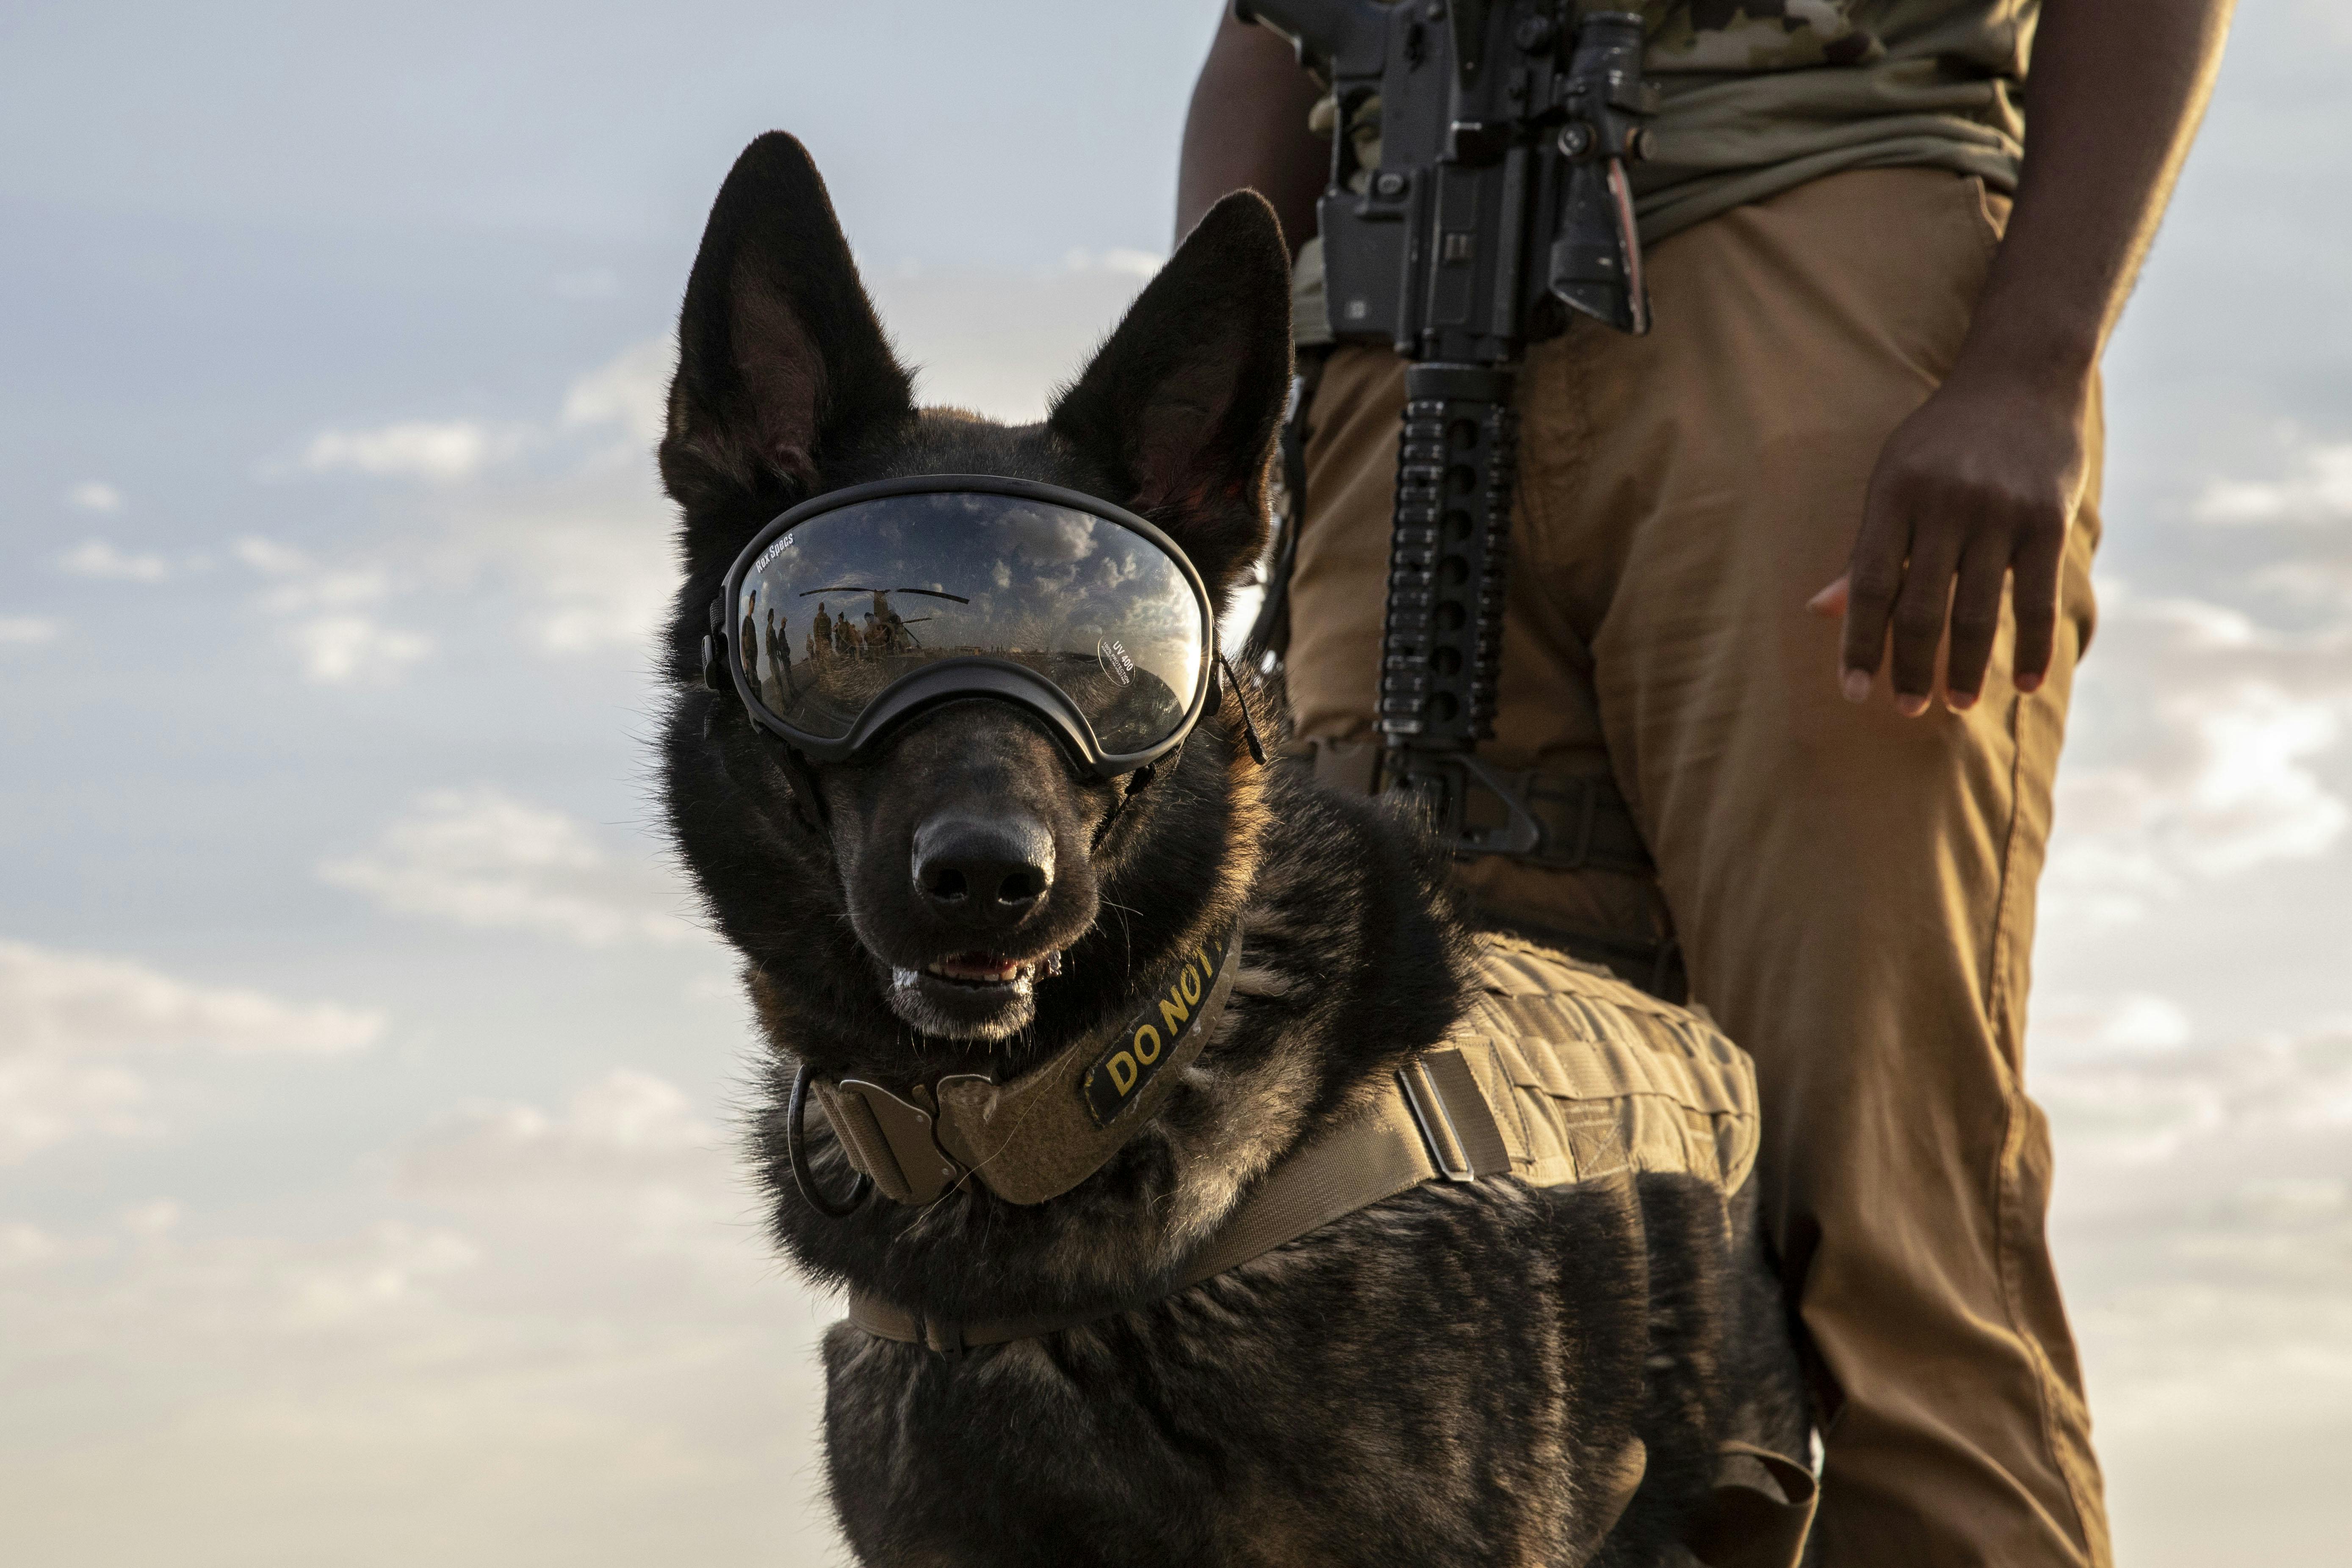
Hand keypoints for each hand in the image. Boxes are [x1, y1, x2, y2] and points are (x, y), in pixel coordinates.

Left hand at [1809, 362, 2091, 714]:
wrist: (2021, 378)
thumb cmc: (1942, 440)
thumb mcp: (1892, 480)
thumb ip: (1865, 549)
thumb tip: (1818, 611)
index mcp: (1894, 495)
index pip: (1869, 585)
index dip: (1859, 643)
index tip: (1852, 691)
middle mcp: (1945, 504)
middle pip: (1921, 607)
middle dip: (1911, 666)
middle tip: (1906, 710)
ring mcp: (1999, 512)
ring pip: (1977, 611)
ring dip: (1965, 668)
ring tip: (1956, 705)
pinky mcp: (2048, 520)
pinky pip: (2037, 599)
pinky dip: (2030, 648)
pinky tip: (2022, 684)